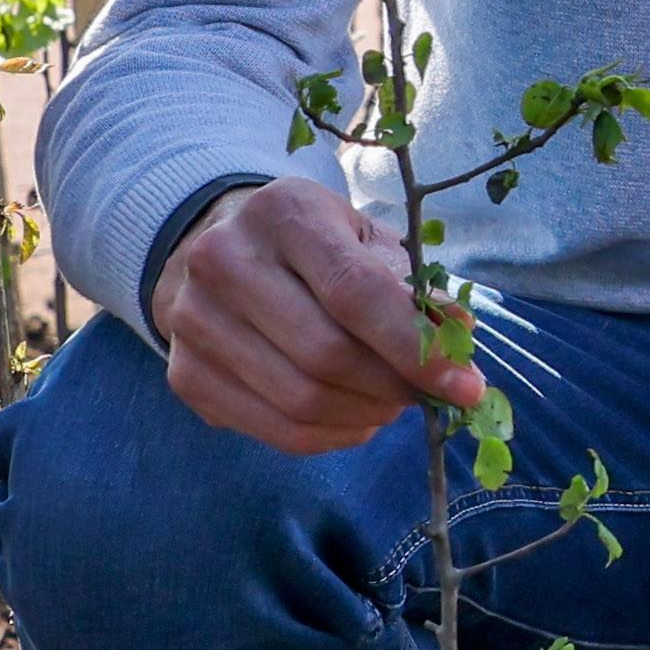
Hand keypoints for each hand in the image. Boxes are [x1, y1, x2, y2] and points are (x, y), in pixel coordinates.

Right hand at [155, 177, 482, 456]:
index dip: (415, 349)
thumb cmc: (313, 246)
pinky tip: (353, 418)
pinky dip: (331, 437)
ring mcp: (193, 320)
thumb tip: (460, 341)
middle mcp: (224, 260)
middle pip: (326, 355)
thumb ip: (412, 287)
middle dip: (392, 388)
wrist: (216, 248)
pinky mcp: (184, 374)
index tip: (465, 386)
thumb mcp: (364, 242)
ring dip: (365, 416)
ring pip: (300, 401)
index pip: (354, 292)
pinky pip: (274, 431)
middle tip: (425, 396)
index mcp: (283, 212)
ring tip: (390, 403)